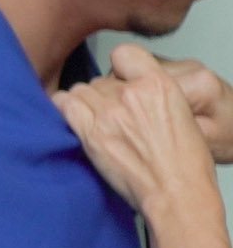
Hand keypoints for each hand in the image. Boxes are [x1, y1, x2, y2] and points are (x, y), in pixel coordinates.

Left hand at [54, 43, 219, 227]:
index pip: (123, 54)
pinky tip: (76, 121)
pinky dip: (66, 110)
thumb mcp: (181, 113)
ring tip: (98, 123)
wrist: (176, 193)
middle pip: (99, 79)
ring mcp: (109, 113)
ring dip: (85, 104)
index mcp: (159, 85)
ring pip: (81, 91)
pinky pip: (64, 105)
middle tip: (113, 116)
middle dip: (103, 95)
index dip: (119, 68)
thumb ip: (151, 94)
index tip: (120, 80)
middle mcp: (132, 94)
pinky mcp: (91, 133)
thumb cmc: (183, 163)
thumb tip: (127, 87)